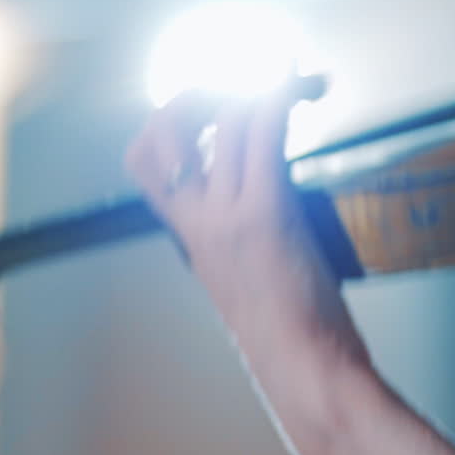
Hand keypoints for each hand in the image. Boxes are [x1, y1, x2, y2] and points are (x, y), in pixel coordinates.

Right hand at [125, 82, 371, 446]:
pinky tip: (309, 87)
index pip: (145, 166)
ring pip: (226, 118)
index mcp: (192, 239)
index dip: (163, 128)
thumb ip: (242, 251)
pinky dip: (285, 94)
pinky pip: (265, 129)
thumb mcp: (246, 291)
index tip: (204, 113)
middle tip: (248, 84)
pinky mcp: (268, 211)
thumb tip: (268, 230)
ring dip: (264, 86)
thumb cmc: (288, 341)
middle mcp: (200, 221)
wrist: (303, 371)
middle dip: (205, 90)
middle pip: (173, 127)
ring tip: (300, 83)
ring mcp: (230, 214)